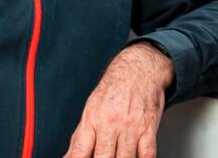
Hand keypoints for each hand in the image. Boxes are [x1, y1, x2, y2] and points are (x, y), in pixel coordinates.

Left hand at [63, 42, 172, 157]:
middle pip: (103, 157)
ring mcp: (131, 126)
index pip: (80, 150)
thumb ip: (80, 137)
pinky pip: (148, 153)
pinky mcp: (148, 128)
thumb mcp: (91, 109)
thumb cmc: (114, 90)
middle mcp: (111, 123)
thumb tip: (69, 157)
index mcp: (93, 119)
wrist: (138, 69)